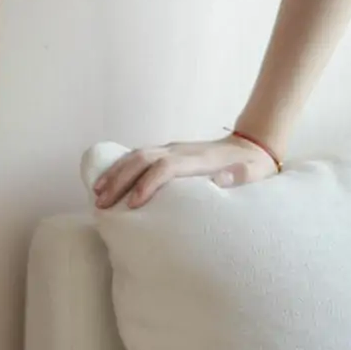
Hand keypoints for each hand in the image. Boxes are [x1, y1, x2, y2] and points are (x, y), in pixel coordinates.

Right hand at [91, 135, 278, 209]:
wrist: (252, 144)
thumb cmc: (252, 166)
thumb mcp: (253, 174)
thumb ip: (239, 178)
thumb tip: (222, 181)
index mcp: (199, 158)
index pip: (166, 167)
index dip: (148, 184)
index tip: (133, 205)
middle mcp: (181, 150)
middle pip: (144, 159)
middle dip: (120, 180)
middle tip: (102, 204)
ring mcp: (174, 148)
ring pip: (137, 155)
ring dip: (116, 173)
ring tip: (97, 194)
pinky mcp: (169, 152)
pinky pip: (140, 156)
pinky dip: (121, 166)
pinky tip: (108, 180)